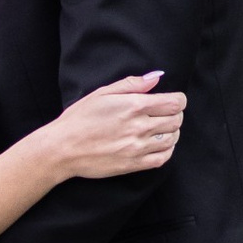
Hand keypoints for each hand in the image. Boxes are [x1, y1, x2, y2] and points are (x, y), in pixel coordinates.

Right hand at [41, 74, 185, 182]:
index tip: (173, 99)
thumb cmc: (79, 118)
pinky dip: (167, 150)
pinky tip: (158, 144)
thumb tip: (156, 77)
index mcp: (133, 106)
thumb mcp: (102, 93)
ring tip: (161, 128)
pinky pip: (163, 158)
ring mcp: (138, 148)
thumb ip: (132, 84)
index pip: (174, 103)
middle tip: (165, 112)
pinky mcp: (134, 165)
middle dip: (175, 114)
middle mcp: (139, 127)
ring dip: (172, 131)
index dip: (179, 99)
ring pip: (172, 139)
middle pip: (176, 120)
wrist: (63, 148)